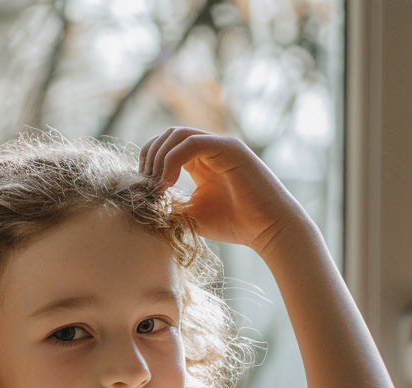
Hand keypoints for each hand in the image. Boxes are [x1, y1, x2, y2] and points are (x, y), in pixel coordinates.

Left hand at [138, 126, 304, 254]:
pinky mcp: (229, 148)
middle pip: (168, 135)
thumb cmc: (234, 224)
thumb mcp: (190, 214)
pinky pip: (190, 143)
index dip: (148, 163)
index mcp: (200, 161)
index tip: (143, 190)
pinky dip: (172, 161)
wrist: (267, 229)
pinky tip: (168, 184)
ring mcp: (220, 145)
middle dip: (149, 158)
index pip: (165, 147)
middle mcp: (210, 148)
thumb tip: (144, 199)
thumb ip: (169, 202)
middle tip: (146, 187)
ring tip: (157, 186)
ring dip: (158, 158)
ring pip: (177, 134)